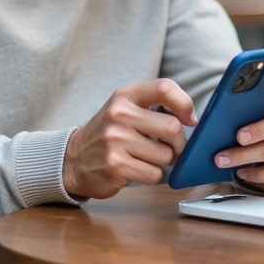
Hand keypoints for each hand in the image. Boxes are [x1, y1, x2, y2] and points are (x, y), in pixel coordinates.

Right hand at [63, 79, 195, 199]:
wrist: (73, 160)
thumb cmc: (108, 135)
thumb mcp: (125, 110)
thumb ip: (154, 108)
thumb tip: (190, 120)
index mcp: (125, 96)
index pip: (164, 88)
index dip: (184, 104)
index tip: (189, 119)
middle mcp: (119, 115)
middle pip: (172, 128)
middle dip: (178, 144)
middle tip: (170, 148)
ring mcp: (116, 140)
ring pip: (165, 155)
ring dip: (162, 162)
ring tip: (144, 158)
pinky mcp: (116, 165)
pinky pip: (154, 174)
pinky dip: (151, 175)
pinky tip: (135, 169)